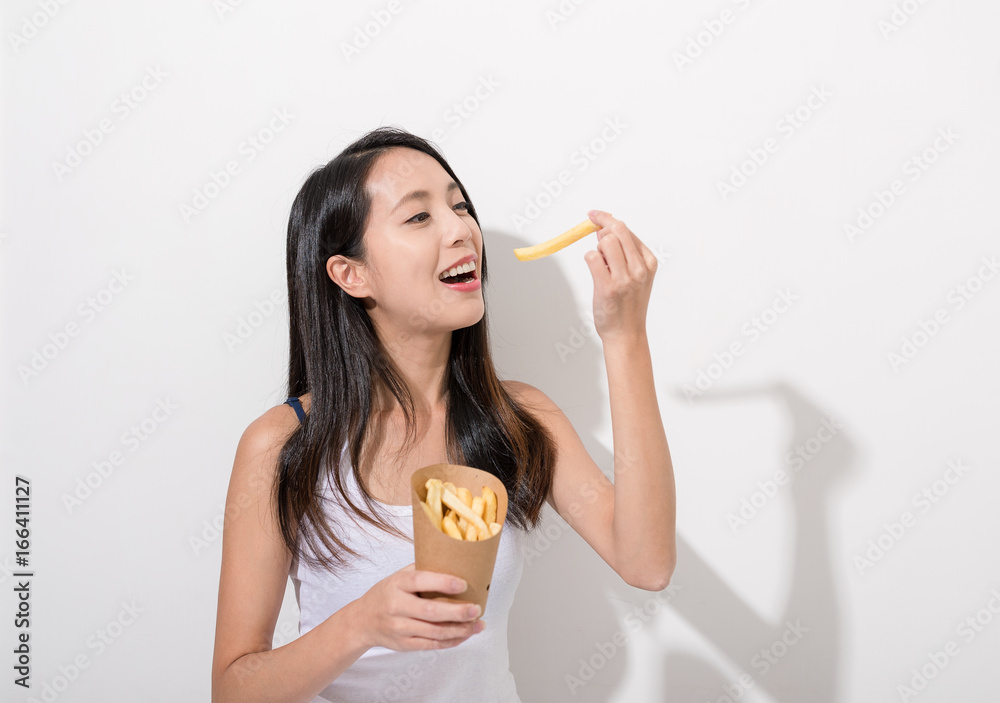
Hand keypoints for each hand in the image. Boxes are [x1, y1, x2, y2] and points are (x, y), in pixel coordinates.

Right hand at [356, 564, 485, 650]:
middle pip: (430, 612)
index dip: (443, 583)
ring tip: (478, 624)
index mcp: (397, 584)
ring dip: (460, 630)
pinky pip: (432, 645)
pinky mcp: (404, 644)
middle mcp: (397, 606)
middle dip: (457, 612)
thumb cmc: (386, 594)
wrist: (362, 621)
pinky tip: (465, 635)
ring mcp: (400, 628)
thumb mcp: (398, 577)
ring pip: (434, 632)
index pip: (421, 581)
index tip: (464, 584)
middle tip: (476, 609)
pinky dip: (451, 641)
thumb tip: (453, 562)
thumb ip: (421, 571)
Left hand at [583, 210, 657, 342]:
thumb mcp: (637, 276)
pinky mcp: (608, 288)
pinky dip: (590, 260)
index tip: (595, 215)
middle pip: (617, 230)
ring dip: (598, 248)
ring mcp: (624, 278)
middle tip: (592, 229)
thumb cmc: (629, 304)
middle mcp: (639, 269)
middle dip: (601, 226)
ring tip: (602, 264)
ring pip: (605, 241)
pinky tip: (596, 273)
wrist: (627, 334)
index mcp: (648, 262)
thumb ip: (626, 253)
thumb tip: (606, 227)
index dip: (608, 220)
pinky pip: (592, 258)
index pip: (627, 230)